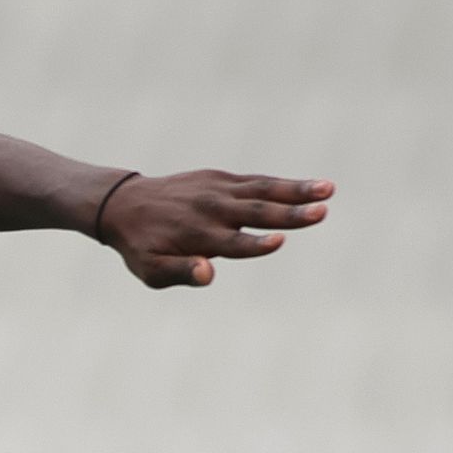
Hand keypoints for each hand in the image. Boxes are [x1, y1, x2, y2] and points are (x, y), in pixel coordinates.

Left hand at [96, 171, 332, 288]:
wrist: (124, 204)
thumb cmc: (141, 245)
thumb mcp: (150, 269)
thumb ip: (180, 272)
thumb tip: (208, 273)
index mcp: (198, 236)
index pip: (234, 243)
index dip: (255, 244)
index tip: (280, 240)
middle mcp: (212, 210)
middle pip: (257, 213)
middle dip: (290, 213)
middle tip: (322, 211)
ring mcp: (218, 191)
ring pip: (264, 191)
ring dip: (298, 190)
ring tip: (329, 189)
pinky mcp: (222, 179)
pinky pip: (257, 181)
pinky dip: (283, 184)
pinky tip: (312, 186)